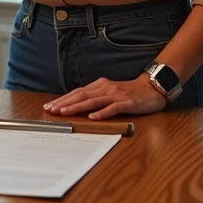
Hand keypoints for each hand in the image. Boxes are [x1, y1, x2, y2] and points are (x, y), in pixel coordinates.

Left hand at [43, 75, 166, 120]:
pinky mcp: (127, 102)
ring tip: (65, 112)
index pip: (77, 92)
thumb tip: (77, 106)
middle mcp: (105, 88)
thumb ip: (96, 97)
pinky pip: (112, 108)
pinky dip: (101, 113)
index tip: (49, 106)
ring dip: (77, 107)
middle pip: (81, 95)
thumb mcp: (110, 92)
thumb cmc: (129, 92)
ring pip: (93, 101)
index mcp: (99, 85)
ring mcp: (116, 95)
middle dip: (64, 103)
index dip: (63, 99)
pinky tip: (92, 118)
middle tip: (51, 110)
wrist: (152, 88)